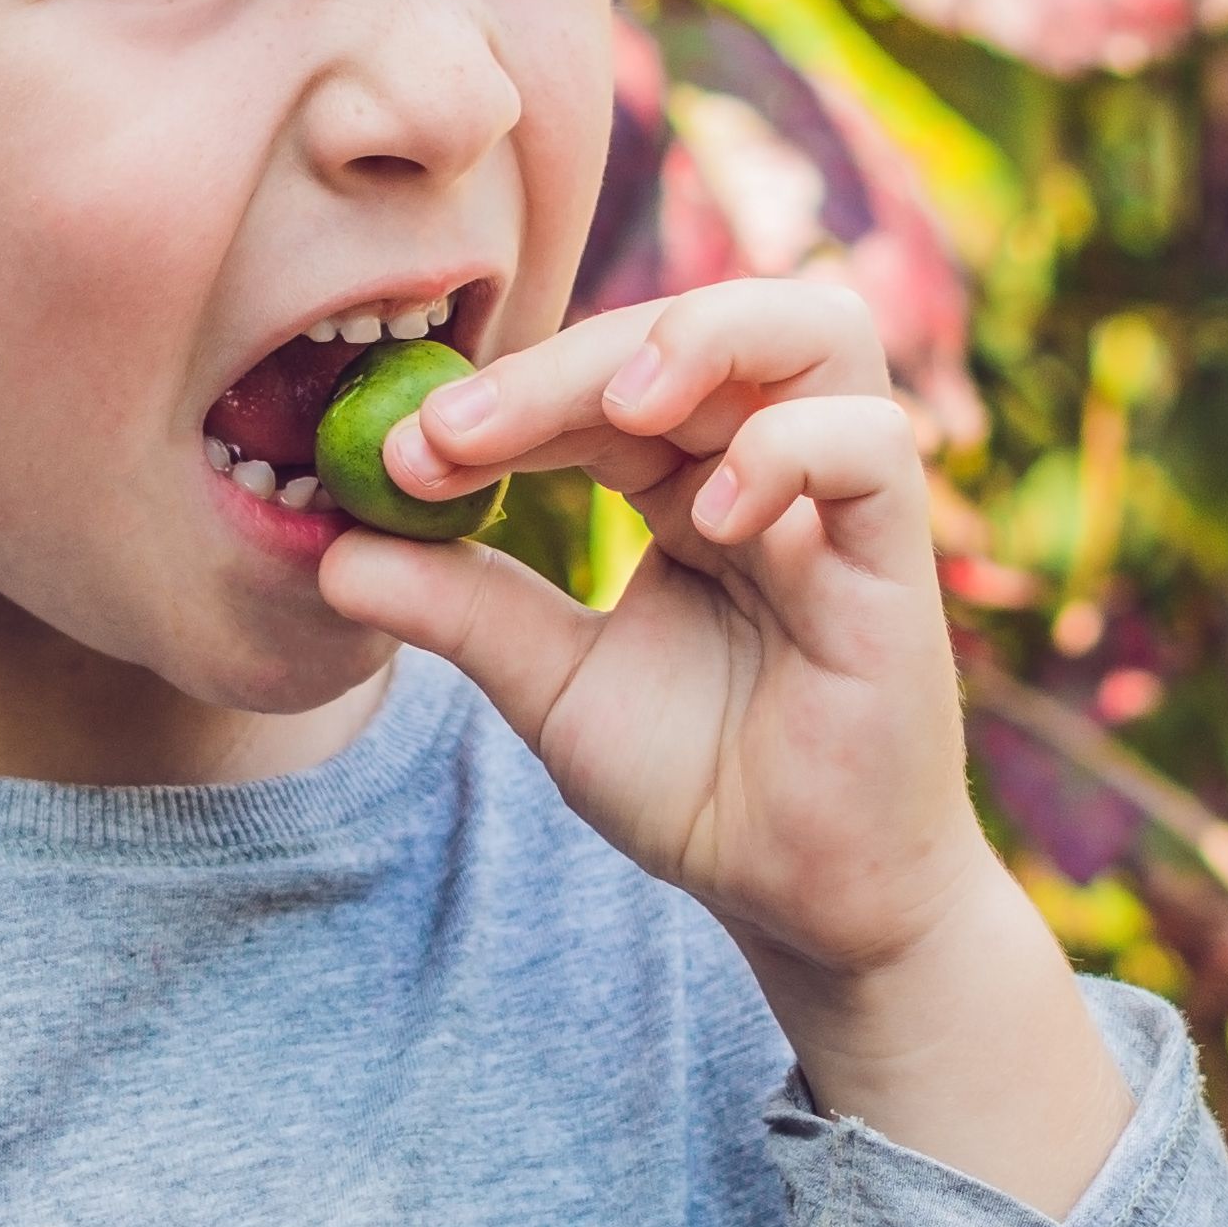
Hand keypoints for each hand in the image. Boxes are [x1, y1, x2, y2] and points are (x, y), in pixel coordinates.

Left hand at [328, 279, 1133, 1208]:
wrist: (799, 898)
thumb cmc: (700, 784)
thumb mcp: (552, 687)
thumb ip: (461, 609)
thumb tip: (328, 550)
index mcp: (683, 479)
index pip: (598, 380)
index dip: (503, 396)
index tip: (400, 453)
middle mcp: (765, 468)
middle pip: (692, 328)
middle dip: (566, 363)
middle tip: (458, 429)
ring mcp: (840, 506)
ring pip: (819, 331)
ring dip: (709, 337)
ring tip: (619, 407)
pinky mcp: (899, 564)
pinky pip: (874, 448)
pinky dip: (791, 450)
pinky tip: (710, 520)